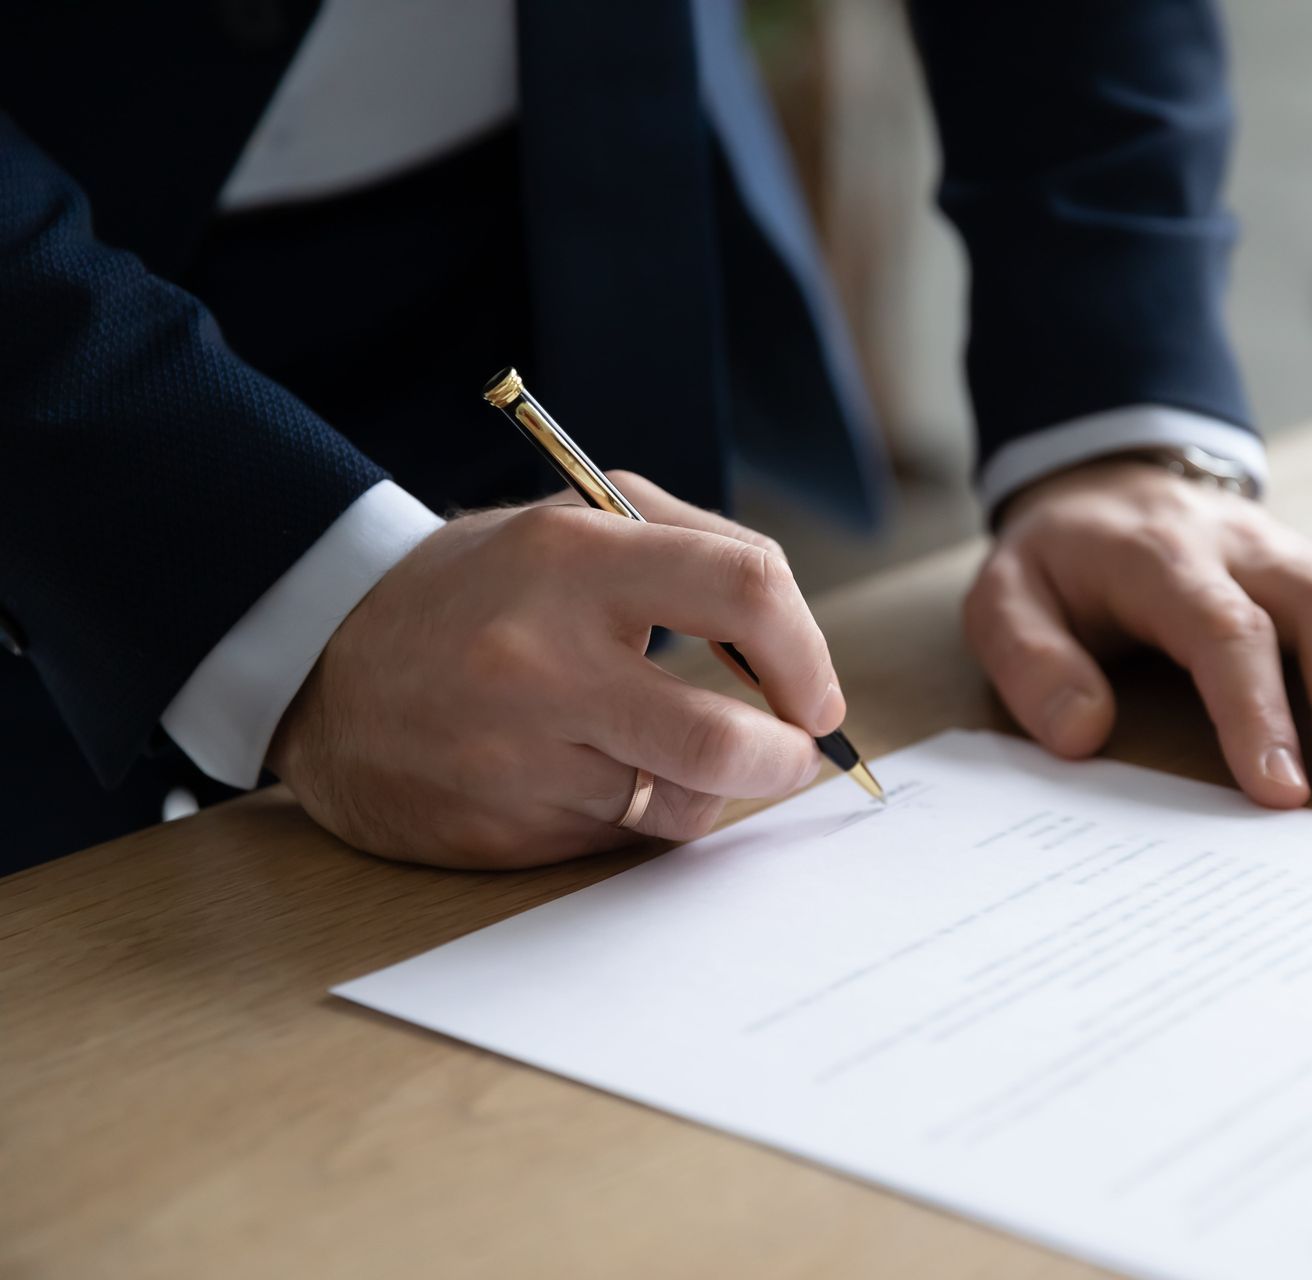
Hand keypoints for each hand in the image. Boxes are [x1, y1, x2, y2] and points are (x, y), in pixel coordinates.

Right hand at [268, 473, 843, 868]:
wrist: (322, 660)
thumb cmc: (479, 588)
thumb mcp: (574, 524)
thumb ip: (697, 552)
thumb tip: (798, 649)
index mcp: (573, 556)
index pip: (746, 589)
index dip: (807, 650)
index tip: (816, 690)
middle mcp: (542, 660)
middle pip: (725, 742)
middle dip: (787, 759)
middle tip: (794, 753)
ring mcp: (516, 756)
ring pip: (679, 805)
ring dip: (701, 788)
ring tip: (661, 750)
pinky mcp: (500, 831)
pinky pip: (618, 839)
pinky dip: (630, 813)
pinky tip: (582, 775)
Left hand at [964, 460, 1311, 806]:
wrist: (1109, 485)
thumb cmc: (1061, 563)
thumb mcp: (1005, 599)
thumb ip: (1031, 662)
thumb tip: (1083, 732)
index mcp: (1162, 557)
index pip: (1224, 629)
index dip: (1256, 709)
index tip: (1279, 790)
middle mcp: (1247, 549)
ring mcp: (1297, 557)